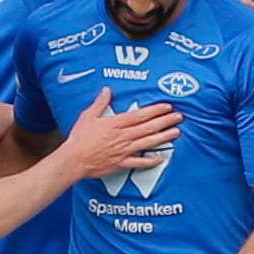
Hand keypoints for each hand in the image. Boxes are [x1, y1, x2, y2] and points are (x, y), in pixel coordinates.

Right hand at [61, 87, 181, 180]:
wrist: (74, 159)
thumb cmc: (79, 139)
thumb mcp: (88, 116)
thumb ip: (100, 103)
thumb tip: (107, 90)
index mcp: (116, 124)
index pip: (140, 115)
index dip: (155, 110)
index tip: (167, 106)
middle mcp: (123, 136)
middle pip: (148, 127)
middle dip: (165, 121)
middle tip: (178, 117)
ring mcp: (124, 150)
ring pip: (148, 143)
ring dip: (164, 137)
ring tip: (176, 132)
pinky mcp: (122, 163)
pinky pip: (140, 162)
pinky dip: (151, 161)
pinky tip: (161, 157)